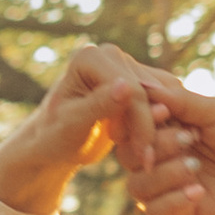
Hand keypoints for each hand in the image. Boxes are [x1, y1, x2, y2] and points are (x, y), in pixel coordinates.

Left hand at [0, 41, 181, 214]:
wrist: (51, 143)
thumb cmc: (54, 136)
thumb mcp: (72, 125)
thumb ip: (99, 105)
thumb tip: (127, 85)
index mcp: (90, 57)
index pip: (133, 90)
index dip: (142, 124)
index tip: (143, 157)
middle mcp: (110, 54)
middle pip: (150, 92)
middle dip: (149, 128)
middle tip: (146, 161)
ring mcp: (125, 65)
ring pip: (162, 97)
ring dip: (156, 128)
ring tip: (142, 154)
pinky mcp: (136, 80)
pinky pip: (163, 101)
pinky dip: (158, 125)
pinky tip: (144, 146)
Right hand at [114, 70, 214, 214]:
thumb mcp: (214, 111)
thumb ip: (180, 100)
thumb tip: (142, 84)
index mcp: (159, 131)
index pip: (127, 127)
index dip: (137, 121)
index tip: (164, 113)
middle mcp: (156, 159)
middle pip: (128, 156)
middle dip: (157, 145)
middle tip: (189, 138)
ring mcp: (164, 188)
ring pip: (137, 186)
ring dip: (165, 174)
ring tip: (196, 166)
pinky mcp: (177, 214)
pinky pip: (154, 213)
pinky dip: (173, 200)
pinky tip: (199, 191)